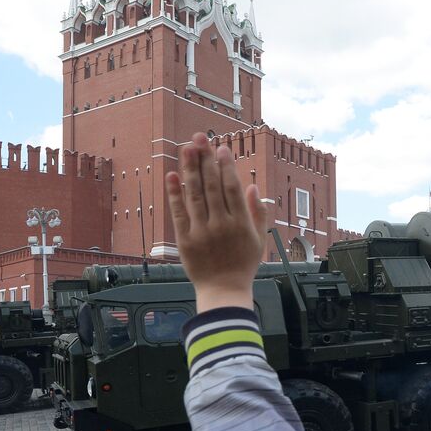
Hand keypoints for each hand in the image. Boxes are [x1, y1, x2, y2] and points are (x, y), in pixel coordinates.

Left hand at [166, 133, 268, 310]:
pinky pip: (178, 213)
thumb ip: (258, 212)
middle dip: (206, 159)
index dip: (226, 166)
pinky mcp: (185, 240)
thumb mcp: (259, 239)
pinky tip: (172, 175)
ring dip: (190, 169)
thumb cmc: (243, 265)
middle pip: (212, 185)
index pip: (233, 187)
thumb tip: (253, 187)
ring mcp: (202, 232)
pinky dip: (175, 193)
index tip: (222, 148)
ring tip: (187, 148)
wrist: (224, 291)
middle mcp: (222, 225)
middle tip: (201, 138)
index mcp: (241, 223)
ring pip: (195, 194)